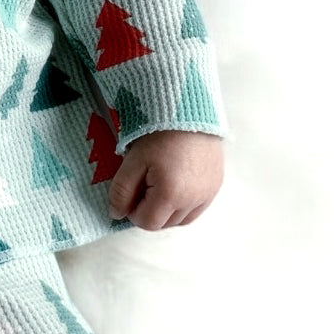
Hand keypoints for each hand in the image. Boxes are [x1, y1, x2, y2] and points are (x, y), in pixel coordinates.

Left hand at [107, 129, 223, 229]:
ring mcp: (208, 194)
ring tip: (160, 183)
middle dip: (150, 210)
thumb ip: (121, 191)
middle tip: (145, 182)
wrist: (188, 110)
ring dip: (167, 210)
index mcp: (171, 195)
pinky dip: (183, 204)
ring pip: (181, 219)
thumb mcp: (132, 161)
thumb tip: (116, 214)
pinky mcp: (216, 185)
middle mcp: (194, 200)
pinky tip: (176, 184)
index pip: (147, 223)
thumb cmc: (157, 133)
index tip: (132, 189)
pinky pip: (197, 208)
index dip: (133, 209)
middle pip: (165, 223)